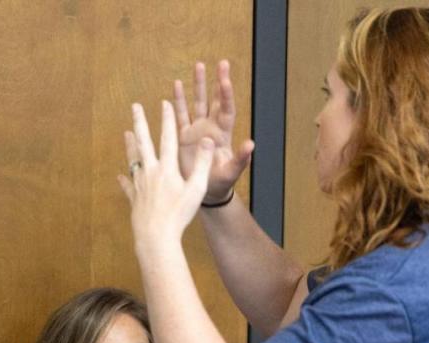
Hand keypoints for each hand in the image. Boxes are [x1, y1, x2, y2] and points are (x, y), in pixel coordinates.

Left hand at [118, 101, 214, 245]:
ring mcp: (140, 185)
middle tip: (135, 107)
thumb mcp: (196, 189)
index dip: (167, 119)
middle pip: (144, 142)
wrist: (156, 236)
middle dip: (140, 122)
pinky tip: (120, 176)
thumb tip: (207, 140)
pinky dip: (125, 180)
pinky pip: (128, 186)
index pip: (168, 138)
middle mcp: (150, 173)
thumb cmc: (179, 214)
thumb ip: (201, 164)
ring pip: (133, 160)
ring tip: (126, 133)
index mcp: (167, 169)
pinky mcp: (134, 199)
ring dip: (130, 145)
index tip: (165, 103)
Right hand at [174, 60, 254, 201]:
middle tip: (220, 63)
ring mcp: (196, 131)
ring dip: (197, 86)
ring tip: (198, 66)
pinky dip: (177, 101)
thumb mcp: (231, 173)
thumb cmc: (220, 184)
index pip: (226, 110)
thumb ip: (241, 159)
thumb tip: (251, 144)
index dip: (226, 95)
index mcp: (223, 135)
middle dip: (216, 81)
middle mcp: (210, 128)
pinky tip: (176, 86)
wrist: (203, 193)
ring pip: (196, 103)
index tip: (225, 79)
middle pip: (214, 100)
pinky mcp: (183, 137)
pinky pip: (179, 115)